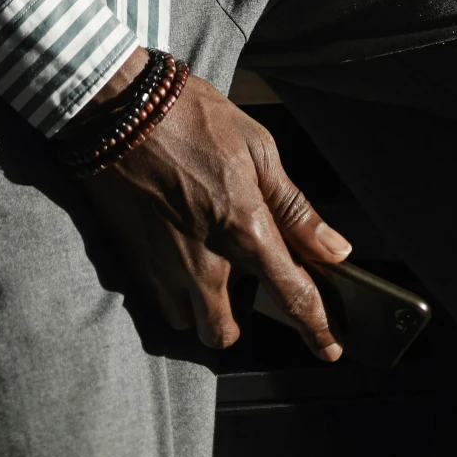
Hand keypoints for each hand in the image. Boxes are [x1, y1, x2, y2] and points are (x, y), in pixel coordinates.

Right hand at [74, 55, 351, 359]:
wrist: (122, 109)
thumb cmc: (193, 119)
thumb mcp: (259, 149)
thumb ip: (295, 208)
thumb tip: (334, 249)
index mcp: (245, 231)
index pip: (292, 297)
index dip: (317, 329)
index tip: (329, 347)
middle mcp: (205, 264)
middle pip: (226, 333)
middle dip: (240, 320)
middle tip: (242, 284)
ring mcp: (164, 267)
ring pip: (188, 322)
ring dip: (202, 307)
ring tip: (207, 266)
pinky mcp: (133, 261)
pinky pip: (159, 300)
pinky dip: (173, 290)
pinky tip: (178, 254)